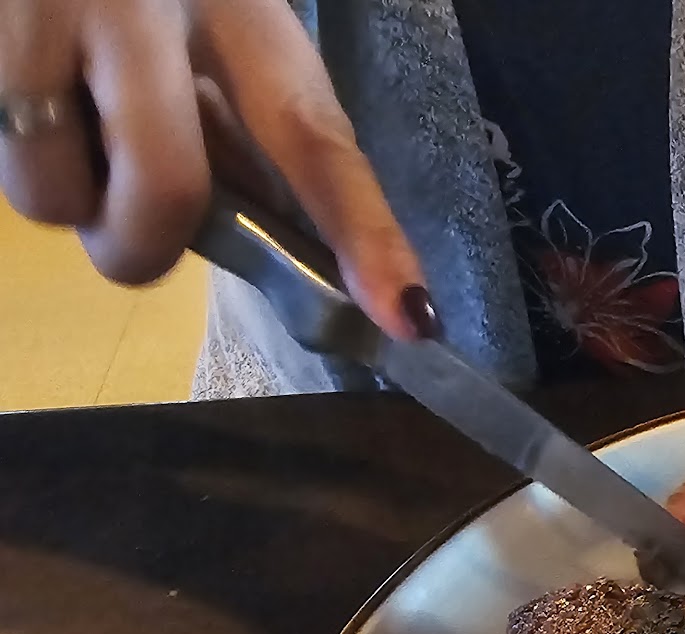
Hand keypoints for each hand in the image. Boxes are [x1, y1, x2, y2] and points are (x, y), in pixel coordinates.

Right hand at [0, 0, 430, 338]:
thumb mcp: (217, 26)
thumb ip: (246, 134)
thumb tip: (292, 259)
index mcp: (236, 7)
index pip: (314, 138)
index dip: (365, 237)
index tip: (408, 317)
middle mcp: (135, 6)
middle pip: (164, 191)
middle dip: (146, 245)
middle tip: (134, 226)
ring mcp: (37, 17)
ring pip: (54, 194)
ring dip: (68, 198)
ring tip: (69, 127)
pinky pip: (3, 160)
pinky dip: (24, 159)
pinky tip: (35, 101)